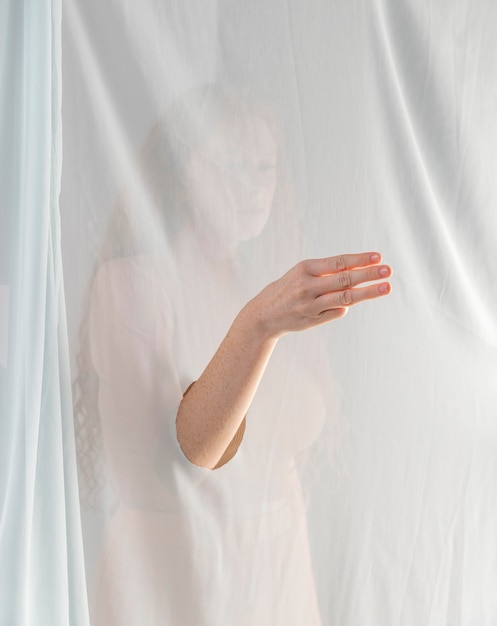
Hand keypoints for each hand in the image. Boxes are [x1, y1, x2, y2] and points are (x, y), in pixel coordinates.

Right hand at [249, 252, 391, 338]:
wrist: (264, 313)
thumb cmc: (289, 288)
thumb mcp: (302, 273)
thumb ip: (327, 272)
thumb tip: (360, 269)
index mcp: (306, 268)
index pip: (338, 262)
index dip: (359, 259)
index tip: (378, 256)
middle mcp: (308, 286)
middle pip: (344, 279)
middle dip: (369, 274)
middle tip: (388, 271)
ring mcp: (310, 304)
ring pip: (344, 297)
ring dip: (368, 292)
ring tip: (386, 287)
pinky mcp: (313, 319)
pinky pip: (337, 312)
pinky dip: (346, 307)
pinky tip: (350, 303)